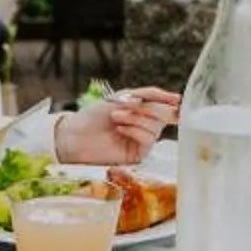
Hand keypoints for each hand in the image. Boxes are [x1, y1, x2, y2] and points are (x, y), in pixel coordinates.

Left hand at [56, 88, 177, 165]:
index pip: (166, 105)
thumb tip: (176, 99)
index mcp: (143, 111)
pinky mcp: (138, 155)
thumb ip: (148, 95)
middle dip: (149, 108)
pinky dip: (136, 130)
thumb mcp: (122, 98)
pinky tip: (121, 128)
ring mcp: (142, 141)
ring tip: (117, 117)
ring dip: (137, 118)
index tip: (176, 99)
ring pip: (156, 127)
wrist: (74, 135)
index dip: (171, 102)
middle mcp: (146, 125)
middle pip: (165, 115)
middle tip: (129, 105)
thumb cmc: (93, 115)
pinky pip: (148, 140)